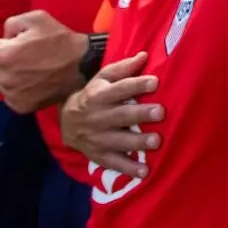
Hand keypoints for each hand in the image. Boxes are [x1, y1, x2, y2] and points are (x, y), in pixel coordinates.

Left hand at [0, 10, 88, 113]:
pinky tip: (34, 82)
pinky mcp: (20, 106)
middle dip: (7, 60)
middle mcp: (4, 78)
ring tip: (33, 70)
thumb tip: (6, 38)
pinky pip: (11, 96)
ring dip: (11, 76)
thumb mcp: (36, 18)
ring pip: (2, 82)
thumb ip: (12, 24)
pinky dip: (19, 90)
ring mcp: (12, 94)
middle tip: (29, 57)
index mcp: (5, 55)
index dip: (7, 44)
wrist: (82, 65)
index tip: (22, 45)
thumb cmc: (59, 40)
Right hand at [61, 52, 163, 178]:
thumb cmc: (92, 95)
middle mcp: (98, 117)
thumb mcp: (103, 79)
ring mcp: (98, 138)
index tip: (155, 82)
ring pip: (119, 141)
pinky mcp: (99, 155)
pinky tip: (145, 172)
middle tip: (160, 112)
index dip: (137, 85)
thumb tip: (144, 55)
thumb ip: (123, 69)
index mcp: (99, 95)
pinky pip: (114, 163)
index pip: (120, 89)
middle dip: (141, 114)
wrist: (66, 122)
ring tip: (156, 141)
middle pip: (121, 115)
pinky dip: (129, 168)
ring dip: (138, 142)